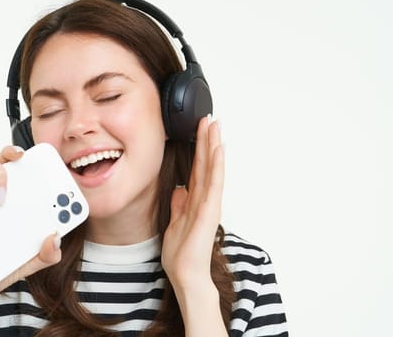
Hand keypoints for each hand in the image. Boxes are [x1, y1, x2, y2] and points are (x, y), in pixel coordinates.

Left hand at [161, 115, 223, 288]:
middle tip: (210, 118)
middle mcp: (204, 199)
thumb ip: (178, 205)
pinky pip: (214, 183)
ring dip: (213, 146)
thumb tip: (179, 189)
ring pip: (212, 168)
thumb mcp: (174, 223)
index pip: (198, 169)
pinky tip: (218, 149)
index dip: (199, 149)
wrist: (186, 274)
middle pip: (206, 164)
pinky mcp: (209, 211)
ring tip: (215, 126)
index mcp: (195, 201)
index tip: (200, 130)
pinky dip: (217, 165)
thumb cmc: (182, 255)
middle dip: (207, 140)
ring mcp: (209, 204)